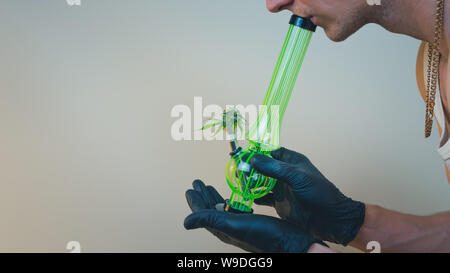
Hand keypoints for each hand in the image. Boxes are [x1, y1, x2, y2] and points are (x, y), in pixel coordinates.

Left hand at [184, 179, 324, 252]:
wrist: (290, 243)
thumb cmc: (263, 235)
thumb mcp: (233, 224)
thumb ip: (210, 220)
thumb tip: (186, 222)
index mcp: (223, 229)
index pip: (203, 214)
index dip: (195, 201)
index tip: (189, 188)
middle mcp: (229, 228)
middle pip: (211, 210)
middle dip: (204, 195)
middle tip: (197, 182)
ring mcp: (240, 226)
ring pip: (223, 209)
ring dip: (215, 196)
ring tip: (209, 186)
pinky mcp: (251, 223)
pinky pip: (237, 210)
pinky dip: (232, 200)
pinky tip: (234, 197)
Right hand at [250, 147, 364, 244]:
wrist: (331, 220)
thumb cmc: (320, 194)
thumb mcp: (297, 177)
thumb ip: (275, 168)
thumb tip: (254, 158)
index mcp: (292, 161)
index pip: (271, 152)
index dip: (257, 152)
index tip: (244, 154)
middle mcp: (285, 173)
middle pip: (262, 167)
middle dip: (250, 168)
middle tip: (239, 171)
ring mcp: (281, 188)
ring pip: (260, 182)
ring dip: (250, 182)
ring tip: (240, 183)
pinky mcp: (279, 202)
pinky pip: (262, 197)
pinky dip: (254, 196)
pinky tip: (247, 197)